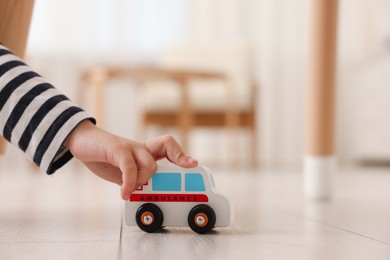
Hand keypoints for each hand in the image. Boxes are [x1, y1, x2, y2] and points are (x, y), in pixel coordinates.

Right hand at [64, 120, 197, 199]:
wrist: (81, 143)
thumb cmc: (104, 158)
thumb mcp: (122, 173)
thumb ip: (135, 180)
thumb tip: (145, 195)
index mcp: (144, 152)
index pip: (167, 147)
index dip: (181, 154)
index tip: (193, 164)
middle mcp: (140, 148)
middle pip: (166, 144)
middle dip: (178, 159)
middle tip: (181, 175)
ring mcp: (129, 146)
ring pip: (150, 164)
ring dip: (142, 182)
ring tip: (129, 190)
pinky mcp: (116, 148)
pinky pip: (129, 166)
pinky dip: (129, 182)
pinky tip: (124, 193)